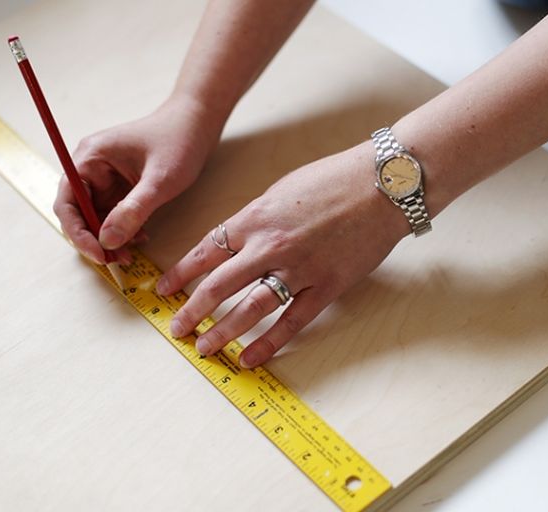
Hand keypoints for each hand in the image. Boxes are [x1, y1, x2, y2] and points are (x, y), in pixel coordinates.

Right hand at [54, 95, 220, 262]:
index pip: (68, 202)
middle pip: (79, 213)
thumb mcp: (160, 180)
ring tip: (130, 253)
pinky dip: (123, 229)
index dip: (78, 232)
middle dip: (96, 239)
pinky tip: (140, 237)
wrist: (198, 124)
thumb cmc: (179, 141)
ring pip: (97, 217)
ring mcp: (106, 177)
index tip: (98, 253)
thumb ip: (134, 210)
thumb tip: (108, 240)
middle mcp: (91, 167)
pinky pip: (114, 214)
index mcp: (90, 158)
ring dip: (110, 238)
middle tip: (117, 260)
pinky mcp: (121, 185)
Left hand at [156, 142, 410, 367]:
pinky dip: (269, 342)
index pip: (205, 251)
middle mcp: (269, 246)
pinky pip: (292, 321)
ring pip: (249, 308)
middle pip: (218, 285)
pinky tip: (251, 357)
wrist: (383, 185)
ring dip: (222, 331)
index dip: (181, 274)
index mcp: (256, 217)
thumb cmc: (336, 179)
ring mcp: (298, 269)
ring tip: (204, 348)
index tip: (164, 289)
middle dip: (192, 310)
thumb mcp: (284, 189)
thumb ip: (258, 217)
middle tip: (177, 329)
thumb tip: (240, 239)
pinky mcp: (326, 286)